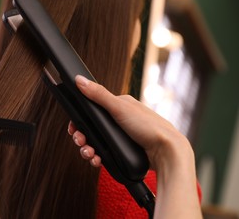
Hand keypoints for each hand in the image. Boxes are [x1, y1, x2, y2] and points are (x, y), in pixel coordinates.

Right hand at [69, 75, 200, 217]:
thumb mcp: (120, 108)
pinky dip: (98, 157)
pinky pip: (104, 153)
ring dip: (88, 149)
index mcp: (119, 106)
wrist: (166, 152)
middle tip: (81, 142)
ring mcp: (121, 136)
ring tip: (89, 154)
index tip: (74, 129)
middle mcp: (119, 120)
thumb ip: (98, 95)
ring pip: (96, 142)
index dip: (80, 120)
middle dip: (83, 137)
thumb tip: (79, 80)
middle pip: (92, 128)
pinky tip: (97, 160)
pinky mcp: (123, 150)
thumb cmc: (149, 127)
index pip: (92, 111)